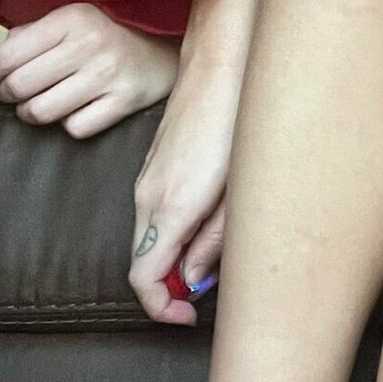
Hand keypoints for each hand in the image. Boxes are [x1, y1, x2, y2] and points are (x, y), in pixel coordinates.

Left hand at [0, 3, 178, 136]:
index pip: (8, 55)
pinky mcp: (123, 102)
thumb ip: (32, 34)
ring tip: (40, 103)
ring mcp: (108, 75)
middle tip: (15, 93)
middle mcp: (90, 43)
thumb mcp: (73, 21)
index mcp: (73, 18)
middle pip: (19, 87)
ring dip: (33, 113)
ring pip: (41, 112)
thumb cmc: (107, 39)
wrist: (162, 56)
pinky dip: (69, 124)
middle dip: (9, 95)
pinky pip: (74, 128)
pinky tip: (76, 110)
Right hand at [129, 58, 242, 325]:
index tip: (187, 317)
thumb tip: (195, 279)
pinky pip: (152, 213)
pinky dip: (170, 233)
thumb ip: (215, 240)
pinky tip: (204, 225)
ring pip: (146, 237)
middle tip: (205, 294)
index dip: (161, 308)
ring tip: (212, 260)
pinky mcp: (154, 165)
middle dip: (168, 288)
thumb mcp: (239, 192)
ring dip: (171, 259)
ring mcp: (147, 179)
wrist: (223, 64)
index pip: (143, 279)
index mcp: (170, 208)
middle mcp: (148, 197)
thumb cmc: (241, 123)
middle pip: (141, 262)